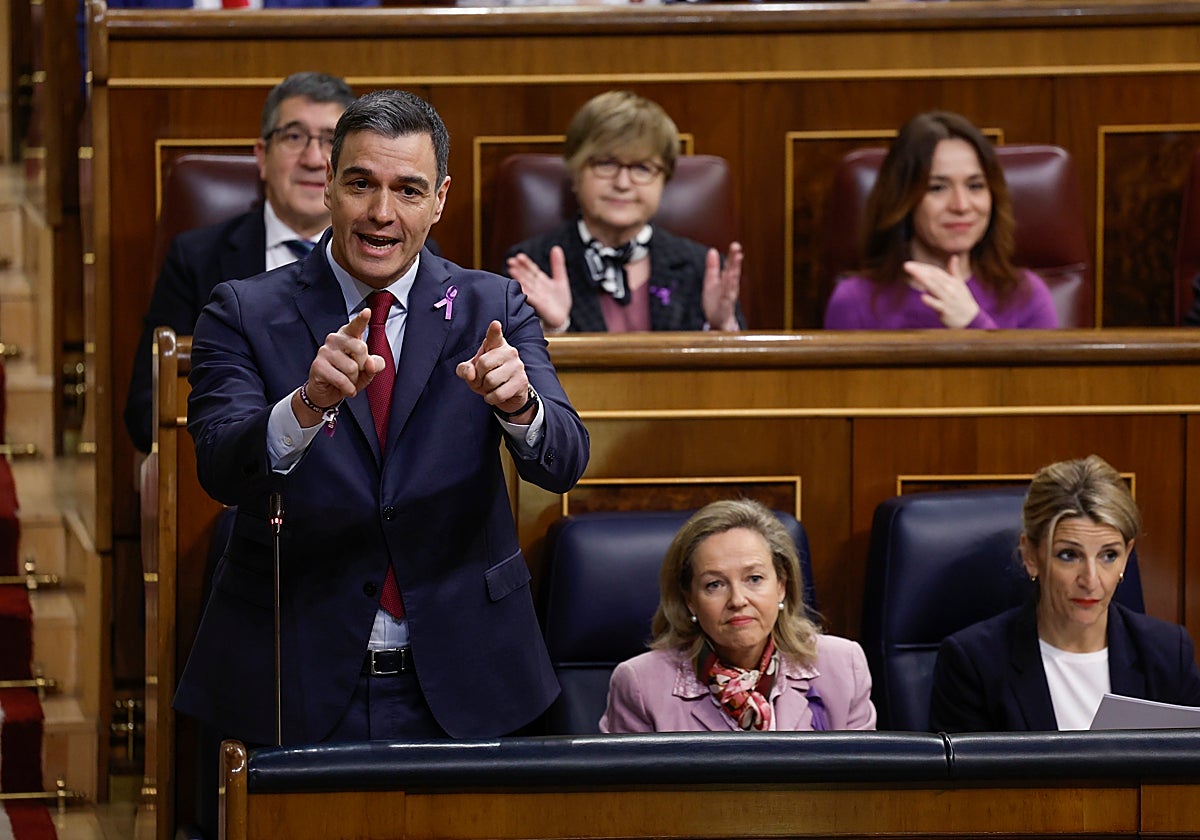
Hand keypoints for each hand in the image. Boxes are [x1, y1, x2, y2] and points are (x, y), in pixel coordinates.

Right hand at [292, 308, 385, 425]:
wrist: (327, 392)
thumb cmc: (348, 377)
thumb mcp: (367, 371)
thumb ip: (375, 365)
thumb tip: (370, 363)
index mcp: (348, 336)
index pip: (356, 326)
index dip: (362, 319)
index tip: (367, 312)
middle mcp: (335, 339)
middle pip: (360, 348)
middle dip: (362, 365)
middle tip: (355, 372)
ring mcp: (324, 351)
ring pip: (352, 367)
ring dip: (354, 380)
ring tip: (347, 380)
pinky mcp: (318, 366)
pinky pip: (342, 379)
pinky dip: (348, 389)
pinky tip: (345, 389)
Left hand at [456, 321, 535, 421]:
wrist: (508, 394)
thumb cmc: (488, 376)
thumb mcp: (472, 371)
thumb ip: (464, 370)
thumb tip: (471, 374)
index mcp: (496, 345)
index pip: (494, 336)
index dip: (494, 330)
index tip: (495, 325)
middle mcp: (509, 352)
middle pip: (483, 364)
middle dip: (478, 377)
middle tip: (483, 380)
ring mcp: (517, 366)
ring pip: (490, 380)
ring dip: (485, 389)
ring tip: (490, 387)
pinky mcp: (521, 381)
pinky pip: (498, 394)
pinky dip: (491, 398)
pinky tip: (494, 395)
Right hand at [506, 247, 571, 330]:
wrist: (563, 317)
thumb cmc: (560, 300)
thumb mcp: (561, 279)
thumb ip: (558, 265)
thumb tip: (556, 248)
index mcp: (541, 280)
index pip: (531, 269)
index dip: (526, 263)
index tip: (519, 256)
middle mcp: (536, 287)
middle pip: (526, 276)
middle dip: (519, 268)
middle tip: (511, 261)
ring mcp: (537, 296)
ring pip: (527, 285)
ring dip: (519, 278)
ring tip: (512, 270)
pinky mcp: (539, 306)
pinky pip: (532, 297)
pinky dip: (526, 292)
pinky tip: (520, 286)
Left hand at [702, 241, 742, 330]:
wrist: (718, 323)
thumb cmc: (716, 301)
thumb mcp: (711, 282)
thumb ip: (713, 267)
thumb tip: (712, 250)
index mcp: (727, 281)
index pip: (730, 266)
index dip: (733, 256)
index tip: (735, 245)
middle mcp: (730, 288)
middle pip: (733, 273)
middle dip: (735, 262)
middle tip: (737, 249)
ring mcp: (728, 298)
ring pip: (732, 285)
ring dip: (734, 274)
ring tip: (736, 265)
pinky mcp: (725, 309)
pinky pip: (726, 300)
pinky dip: (728, 293)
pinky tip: (729, 287)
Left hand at [903, 255, 980, 327]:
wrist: (971, 318)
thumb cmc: (962, 300)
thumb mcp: (960, 284)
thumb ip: (954, 271)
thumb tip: (954, 257)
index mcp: (951, 281)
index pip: (935, 271)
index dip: (923, 267)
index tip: (910, 264)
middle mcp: (950, 288)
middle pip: (933, 277)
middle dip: (920, 271)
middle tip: (906, 265)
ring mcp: (948, 299)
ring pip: (935, 287)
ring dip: (923, 280)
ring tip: (913, 273)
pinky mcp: (946, 310)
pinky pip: (938, 305)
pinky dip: (931, 301)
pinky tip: (922, 296)